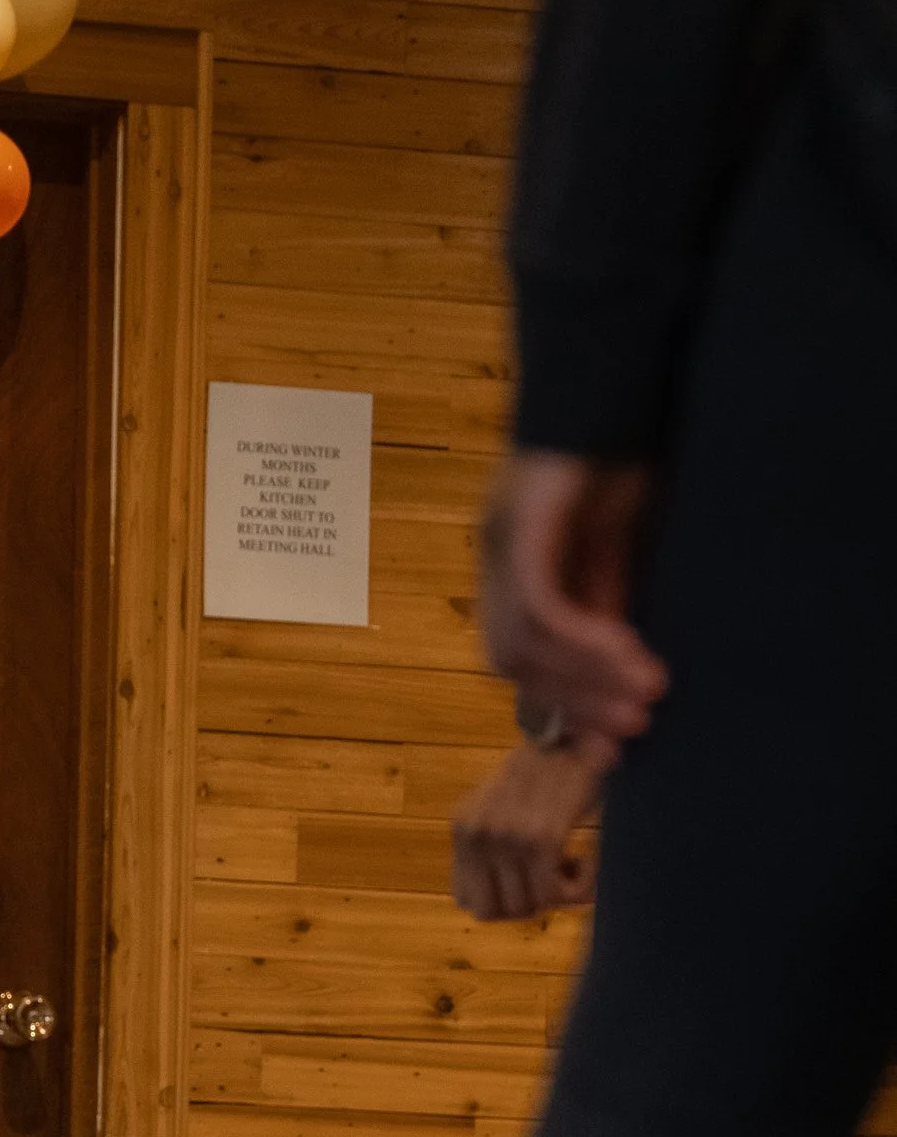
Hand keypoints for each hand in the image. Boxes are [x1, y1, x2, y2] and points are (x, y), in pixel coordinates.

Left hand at [450, 733, 613, 921]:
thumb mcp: (500, 808)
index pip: (466, 901)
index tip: (527, 882)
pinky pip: (557, 895)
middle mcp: (476, 833)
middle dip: (527, 905)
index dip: (501, 901)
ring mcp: (506, 837)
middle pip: (494, 913)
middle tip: (553, 878)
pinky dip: (579, 890)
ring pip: (527, 907)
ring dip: (556, 896)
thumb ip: (491, 848)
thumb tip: (504, 908)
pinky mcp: (542, 839)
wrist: (576, 735)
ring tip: (572, 862)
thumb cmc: (547, 774)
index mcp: (463, 827)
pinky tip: (588, 862)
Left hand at [476, 452, 666, 746]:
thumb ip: (605, 604)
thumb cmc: (614, 459)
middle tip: (633, 729)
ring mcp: (499, 542)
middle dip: (573, 702)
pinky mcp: (520, 523)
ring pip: (522, 642)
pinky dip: (582, 638)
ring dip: (584, 677)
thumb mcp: (616, 548)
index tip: (605, 751)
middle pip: (511, 660)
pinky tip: (627, 651)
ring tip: (644, 694)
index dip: (558, 707)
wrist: (605, 385)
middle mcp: (493, 560)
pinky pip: (541, 603)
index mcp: (510, 570)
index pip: (517, 659)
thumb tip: (616, 674)